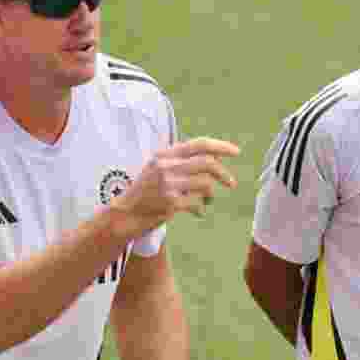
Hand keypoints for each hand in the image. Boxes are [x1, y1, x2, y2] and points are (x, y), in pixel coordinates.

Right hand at [109, 137, 239, 237]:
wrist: (124, 214)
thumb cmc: (145, 191)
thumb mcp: (158, 168)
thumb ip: (181, 161)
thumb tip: (215, 157)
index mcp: (165, 155)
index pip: (199, 144)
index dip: (221, 146)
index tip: (235, 152)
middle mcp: (166, 166)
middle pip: (207, 163)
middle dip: (224, 174)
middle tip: (232, 183)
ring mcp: (168, 184)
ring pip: (206, 184)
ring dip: (211, 195)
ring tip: (207, 200)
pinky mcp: (170, 202)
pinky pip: (198, 203)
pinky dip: (201, 208)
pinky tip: (198, 212)